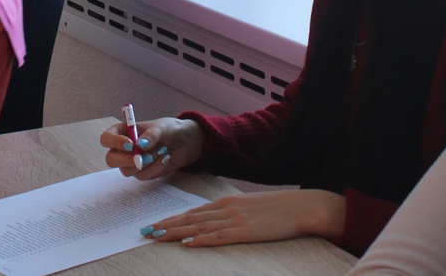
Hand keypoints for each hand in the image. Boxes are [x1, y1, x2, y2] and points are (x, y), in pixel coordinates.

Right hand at [101, 116, 203, 179]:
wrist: (185, 143)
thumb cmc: (170, 130)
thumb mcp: (162, 128)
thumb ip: (151, 135)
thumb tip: (140, 145)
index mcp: (123, 132)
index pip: (107, 138)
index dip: (115, 142)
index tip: (131, 145)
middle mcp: (123, 148)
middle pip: (111, 159)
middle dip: (125, 160)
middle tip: (141, 158)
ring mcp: (132, 162)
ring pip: (126, 170)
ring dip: (145, 163)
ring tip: (162, 152)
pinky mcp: (142, 172)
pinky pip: (142, 176)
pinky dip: (155, 168)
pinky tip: (165, 158)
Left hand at [141, 188, 345, 247]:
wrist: (300, 207)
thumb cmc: (276, 210)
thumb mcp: (248, 207)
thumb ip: (230, 214)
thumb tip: (212, 223)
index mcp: (226, 203)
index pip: (192, 212)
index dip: (171, 218)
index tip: (154, 224)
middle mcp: (226, 209)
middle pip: (190, 219)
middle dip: (166, 225)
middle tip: (145, 231)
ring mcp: (235, 220)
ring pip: (198, 227)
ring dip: (175, 232)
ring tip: (157, 236)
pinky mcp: (246, 232)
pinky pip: (219, 237)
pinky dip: (201, 240)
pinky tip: (188, 243)